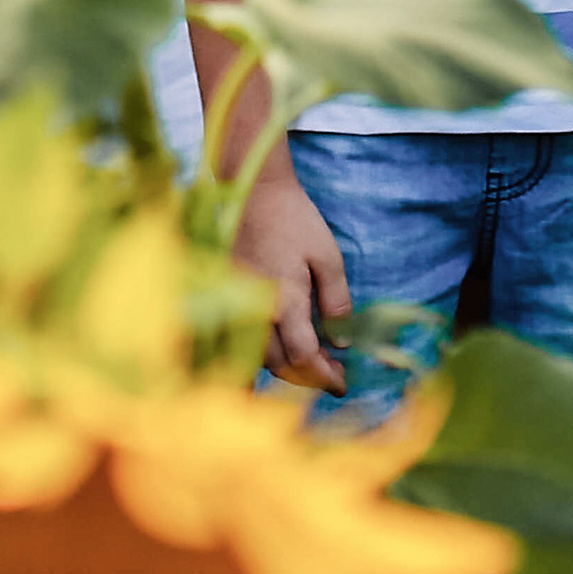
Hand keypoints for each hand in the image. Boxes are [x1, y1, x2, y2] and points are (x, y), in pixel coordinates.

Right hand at [237, 163, 351, 391]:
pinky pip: (244, 340)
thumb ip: (337, 302)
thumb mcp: (328, 256)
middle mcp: (257, 312)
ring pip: (260, 357)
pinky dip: (264, 354)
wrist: (254, 189)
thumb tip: (342, 343)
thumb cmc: (294, 219)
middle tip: (334, 373)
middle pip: (281, 365)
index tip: (342, 383)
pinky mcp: (230, 297)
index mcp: (284, 303)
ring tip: (314, 360)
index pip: (304, 358)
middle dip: (309, 376)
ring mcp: (239, 306)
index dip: (325, 377)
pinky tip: (280, 350)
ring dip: (287, 367)